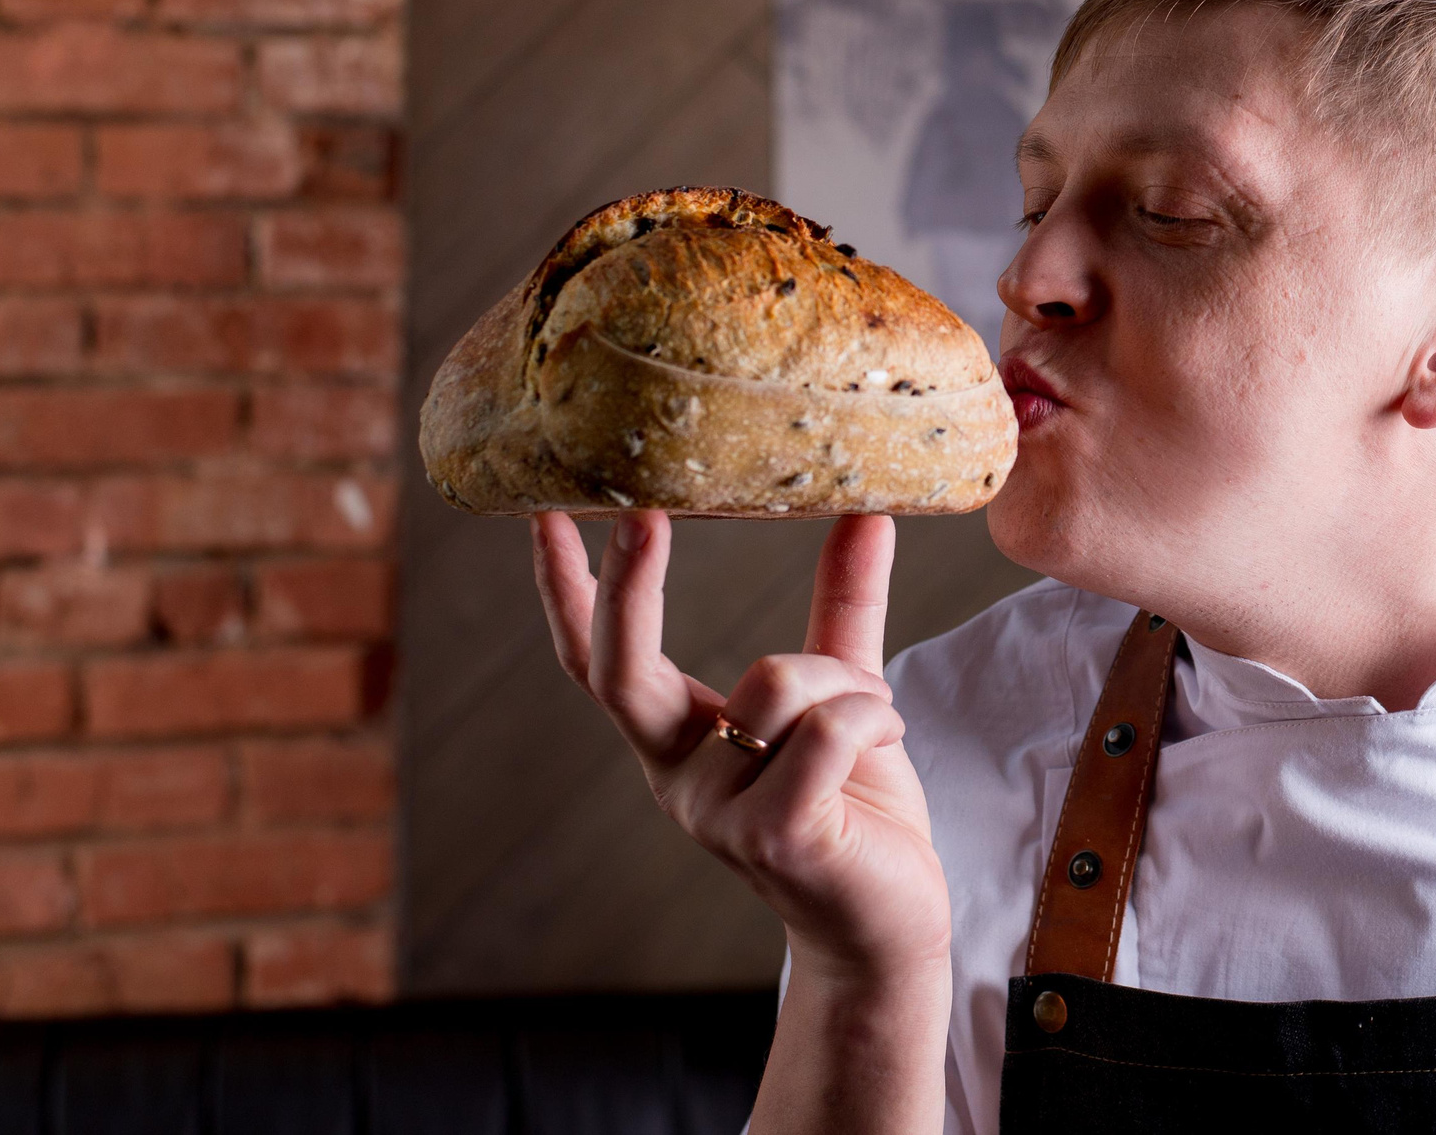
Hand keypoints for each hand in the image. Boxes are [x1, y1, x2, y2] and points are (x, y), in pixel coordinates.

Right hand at [528, 510, 952, 990]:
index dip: (568, 591)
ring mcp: (715, 813)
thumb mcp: (843, 692)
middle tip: (639, 511)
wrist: (890, 923)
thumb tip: (865, 512)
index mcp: (680, 741)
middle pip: (622, 668)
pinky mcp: (772, 835)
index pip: (600, 660)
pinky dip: (872, 713)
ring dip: (845, 679)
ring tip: (878, 713)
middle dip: (627, 584)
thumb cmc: (859, 809)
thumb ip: (842, 609)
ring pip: (775, 679)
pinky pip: (826, 726)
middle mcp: (678, 777)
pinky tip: (888, 735)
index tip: (545, 514)